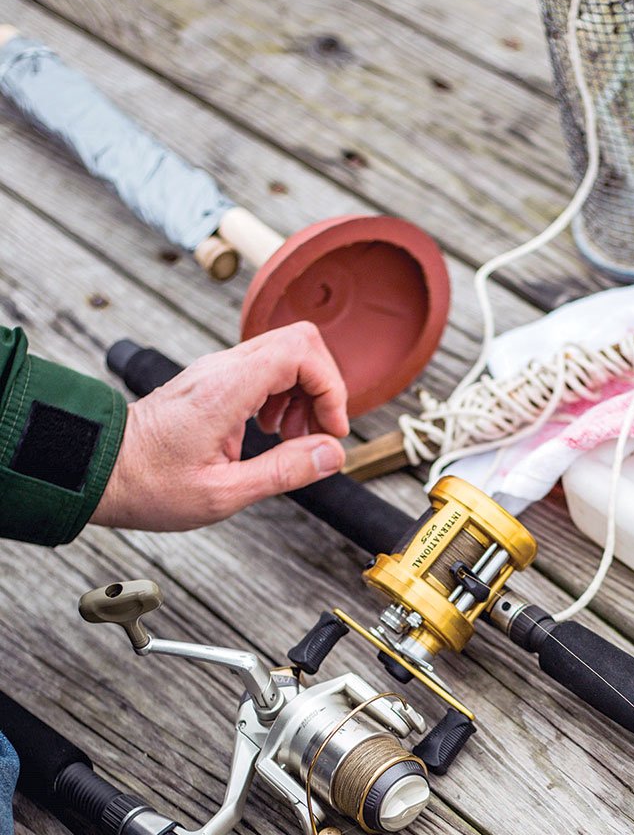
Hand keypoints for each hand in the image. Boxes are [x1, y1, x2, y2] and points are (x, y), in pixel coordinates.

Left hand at [94, 323, 348, 531]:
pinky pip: (264, 369)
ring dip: (304, 393)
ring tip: (293, 439)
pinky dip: (282, 396)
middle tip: (318, 434)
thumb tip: (331, 455)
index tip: (332, 429)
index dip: (330, 387)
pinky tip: (272, 432)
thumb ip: (283, 471)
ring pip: (284, 352)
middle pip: (299, 342)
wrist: (100, 468)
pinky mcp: (213, 380)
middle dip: (323, 387)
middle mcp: (222, 369)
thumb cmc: (149, 484)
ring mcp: (216, 370)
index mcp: (226, 389)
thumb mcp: (224, 493)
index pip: (300, 351)